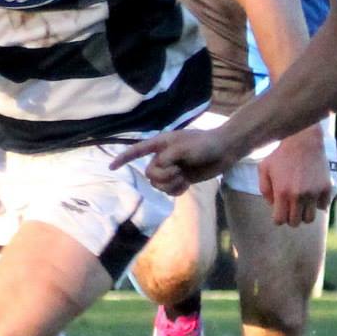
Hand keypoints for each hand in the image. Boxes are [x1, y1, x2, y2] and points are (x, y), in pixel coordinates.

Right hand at [112, 127, 230, 192]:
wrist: (224, 151)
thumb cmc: (204, 144)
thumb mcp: (183, 147)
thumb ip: (166, 157)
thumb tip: (158, 169)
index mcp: (160, 144)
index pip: (137, 151)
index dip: (123, 158)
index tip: (111, 167)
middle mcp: (163, 157)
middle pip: (149, 173)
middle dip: (163, 176)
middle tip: (178, 171)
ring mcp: (171, 169)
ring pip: (159, 185)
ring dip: (171, 184)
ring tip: (184, 177)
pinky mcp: (180, 179)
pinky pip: (169, 191)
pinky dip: (177, 190)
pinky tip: (186, 185)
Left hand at [257, 130, 333, 226]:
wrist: (303, 140)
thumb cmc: (280, 154)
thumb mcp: (264, 169)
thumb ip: (265, 190)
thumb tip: (273, 206)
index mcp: (282, 192)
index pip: (280, 220)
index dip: (278, 218)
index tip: (278, 211)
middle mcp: (299, 195)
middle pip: (295, 222)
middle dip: (290, 217)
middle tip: (289, 207)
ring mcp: (314, 192)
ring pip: (310, 218)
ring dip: (304, 213)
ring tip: (300, 202)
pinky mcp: (326, 188)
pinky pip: (323, 207)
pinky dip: (317, 203)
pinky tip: (312, 193)